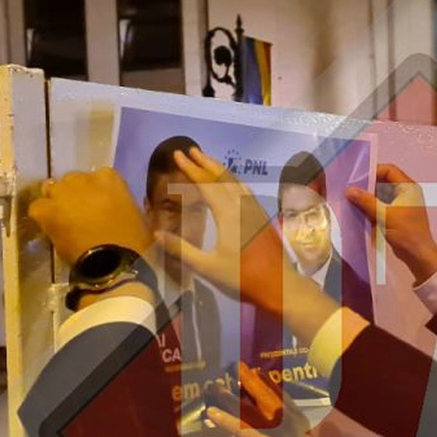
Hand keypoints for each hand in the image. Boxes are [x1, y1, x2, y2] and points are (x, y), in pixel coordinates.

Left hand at [28, 168, 152, 265]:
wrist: (115, 262)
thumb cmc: (134, 243)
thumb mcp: (137, 216)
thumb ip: (122, 205)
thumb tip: (118, 210)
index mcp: (110, 178)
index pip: (97, 178)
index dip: (95, 194)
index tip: (98, 208)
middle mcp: (83, 178)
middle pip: (72, 182)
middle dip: (74, 197)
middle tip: (79, 217)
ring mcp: (62, 192)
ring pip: (52, 192)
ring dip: (57, 205)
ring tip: (63, 224)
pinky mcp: (47, 209)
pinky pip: (37, 208)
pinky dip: (43, 218)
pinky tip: (52, 231)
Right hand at [155, 148, 286, 307]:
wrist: (280, 286)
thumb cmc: (242, 277)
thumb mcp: (207, 266)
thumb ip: (181, 249)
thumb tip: (156, 235)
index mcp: (227, 213)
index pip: (205, 183)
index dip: (190, 168)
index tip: (177, 155)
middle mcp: (242, 205)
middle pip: (222, 176)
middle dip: (205, 162)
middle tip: (190, 150)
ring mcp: (255, 210)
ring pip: (235, 181)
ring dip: (219, 169)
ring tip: (206, 161)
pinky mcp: (262, 218)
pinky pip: (244, 190)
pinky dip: (232, 180)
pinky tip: (230, 184)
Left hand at [206, 364, 311, 436]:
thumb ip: (285, 431)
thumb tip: (267, 424)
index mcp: (298, 418)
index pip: (281, 393)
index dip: (266, 381)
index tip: (257, 370)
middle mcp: (287, 418)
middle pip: (264, 393)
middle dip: (247, 378)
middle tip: (235, 367)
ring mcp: (274, 429)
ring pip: (246, 407)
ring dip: (227, 396)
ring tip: (214, 387)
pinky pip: (238, 427)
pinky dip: (223, 419)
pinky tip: (211, 412)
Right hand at [347, 164, 436, 281]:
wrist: (418, 255)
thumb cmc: (407, 233)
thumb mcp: (385, 215)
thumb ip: (367, 201)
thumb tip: (350, 191)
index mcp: (408, 188)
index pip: (389, 170)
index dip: (374, 171)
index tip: (358, 177)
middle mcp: (406, 193)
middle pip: (384, 182)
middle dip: (368, 186)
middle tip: (352, 189)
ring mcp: (402, 205)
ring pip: (382, 195)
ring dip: (369, 198)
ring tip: (353, 199)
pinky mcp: (397, 215)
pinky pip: (382, 206)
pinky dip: (372, 207)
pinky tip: (360, 211)